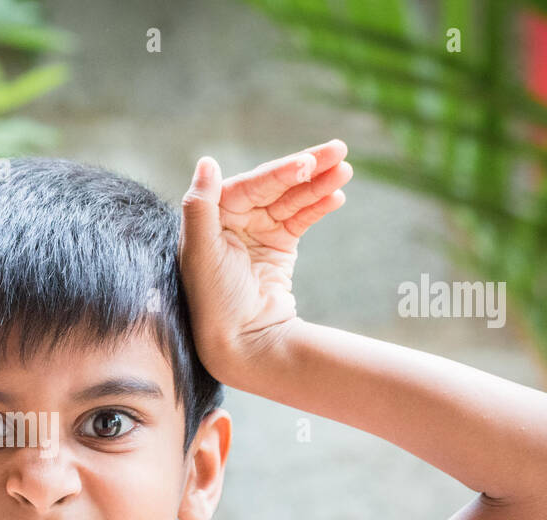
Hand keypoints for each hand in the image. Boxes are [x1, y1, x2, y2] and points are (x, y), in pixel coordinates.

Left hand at [179, 139, 350, 380]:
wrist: (242, 343)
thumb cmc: (215, 301)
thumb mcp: (201, 253)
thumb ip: (200, 206)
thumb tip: (207, 162)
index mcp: (212, 218)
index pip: (251, 185)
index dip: (279, 173)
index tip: (305, 164)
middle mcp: (233, 222)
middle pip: (275, 187)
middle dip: (307, 169)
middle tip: (340, 149)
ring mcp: (258, 234)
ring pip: (292, 200)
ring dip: (319, 185)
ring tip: (346, 170)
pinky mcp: (278, 249)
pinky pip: (301, 220)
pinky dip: (318, 207)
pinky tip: (337, 196)